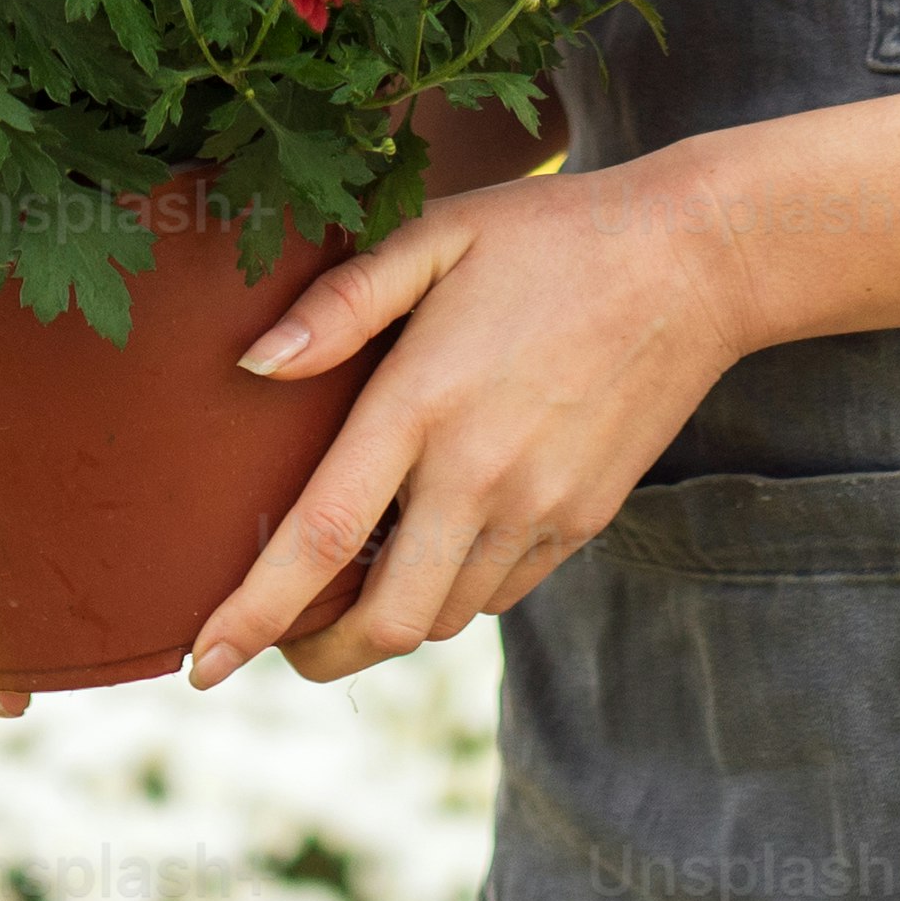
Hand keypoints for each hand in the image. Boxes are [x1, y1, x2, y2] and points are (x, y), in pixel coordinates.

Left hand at [183, 152, 759, 688]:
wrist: (696, 262)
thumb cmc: (549, 235)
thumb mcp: (437, 235)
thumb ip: (341, 303)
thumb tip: (252, 363)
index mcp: (424, 403)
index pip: (322, 539)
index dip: (255, 613)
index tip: (203, 666)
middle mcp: (480, 474)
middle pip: (384, 620)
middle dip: (317, 653)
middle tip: (279, 640)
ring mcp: (539, 507)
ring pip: (442, 618)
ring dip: (386, 621)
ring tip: (349, 587)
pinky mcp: (583, 519)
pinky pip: (499, 594)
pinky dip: (451, 595)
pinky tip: (431, 550)